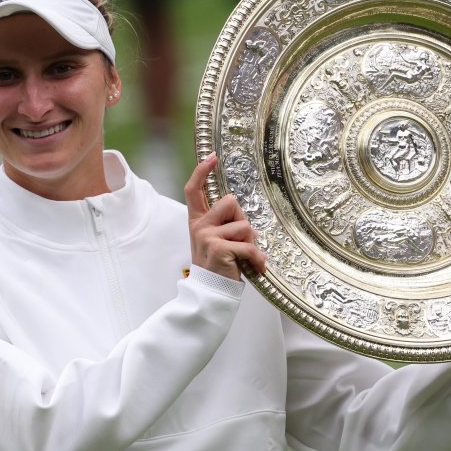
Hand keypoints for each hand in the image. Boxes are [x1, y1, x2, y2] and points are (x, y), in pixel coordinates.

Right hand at [184, 154, 266, 280]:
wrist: (211, 294)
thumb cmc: (218, 267)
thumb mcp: (216, 242)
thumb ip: (224, 224)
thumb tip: (244, 217)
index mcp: (197, 222)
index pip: (194, 191)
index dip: (202, 172)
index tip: (212, 157)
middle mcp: (199, 226)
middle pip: (230, 202)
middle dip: (243, 220)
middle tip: (241, 242)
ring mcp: (207, 236)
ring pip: (244, 225)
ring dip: (251, 243)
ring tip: (245, 258)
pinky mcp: (219, 248)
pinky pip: (249, 245)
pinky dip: (257, 259)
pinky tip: (255, 268)